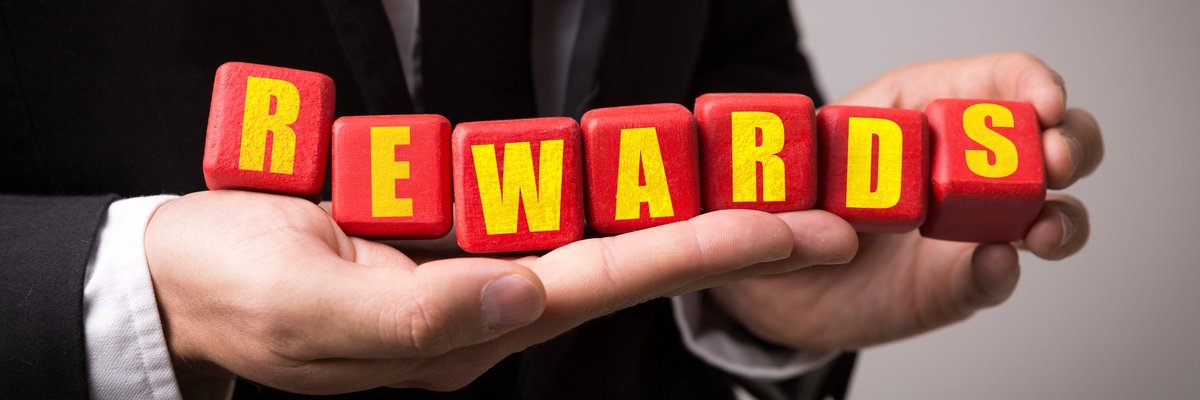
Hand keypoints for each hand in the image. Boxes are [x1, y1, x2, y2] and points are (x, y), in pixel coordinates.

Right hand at [144, 190, 854, 393]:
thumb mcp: (311, 310)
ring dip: (685, 207)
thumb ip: (418, 316)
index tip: (795, 227)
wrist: (186, 280)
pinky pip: (552, 210)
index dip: (710, 249)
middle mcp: (494, 301)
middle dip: (732, 232)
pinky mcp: (454, 231)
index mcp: (473, 325)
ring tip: (769, 184)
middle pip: (634, 261)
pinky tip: (657, 174)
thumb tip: (521, 302)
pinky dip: (615, 190)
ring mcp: (479, 268)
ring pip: (603, 233)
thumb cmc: (237, 297)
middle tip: (825, 204)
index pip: (615, 281)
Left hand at [710, 52, 1104, 351]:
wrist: (777, 281)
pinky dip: (1003, 271)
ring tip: (1042, 230)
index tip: (1044, 102)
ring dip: (1062, 218)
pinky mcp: (962, 281)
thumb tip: (834, 178)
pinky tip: (992, 264)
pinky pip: (998, 275)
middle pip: (1054, 140)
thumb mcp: (798, 161)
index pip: (1002, 80)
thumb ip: (816, 157)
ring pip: (1053, 212)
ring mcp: (974, 226)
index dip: (1034, 83)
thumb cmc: (798, 201)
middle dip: (1071, 144)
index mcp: (930, 110)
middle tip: (1055, 163)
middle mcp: (967, 166)